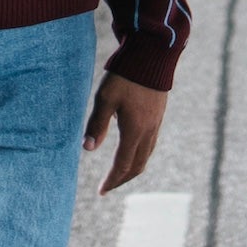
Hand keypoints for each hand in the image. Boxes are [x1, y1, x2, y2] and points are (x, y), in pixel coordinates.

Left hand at [83, 73, 167, 194]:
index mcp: (135, 130)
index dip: (111, 180)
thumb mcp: (105, 98)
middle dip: (122, 179)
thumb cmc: (125, 75)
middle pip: (137, 165)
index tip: (101, 191)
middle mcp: (148, 131)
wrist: (152, 55)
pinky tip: (131, 149)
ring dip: (132, 168)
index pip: (122, 165)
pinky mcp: (158, 114)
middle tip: (108, 186)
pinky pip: (151, 143)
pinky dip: (140, 154)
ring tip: (120, 173)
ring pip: (146, 155)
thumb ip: (96, 124)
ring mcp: (156, 123)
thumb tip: (88, 149)